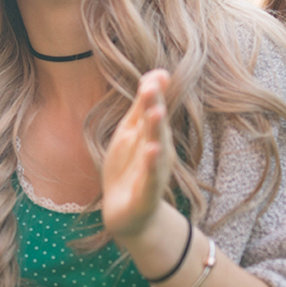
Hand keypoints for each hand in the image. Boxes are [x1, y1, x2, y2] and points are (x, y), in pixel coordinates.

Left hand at [101, 70, 172, 238]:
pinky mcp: (147, 192)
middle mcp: (157, 150)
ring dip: (155, 131)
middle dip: (154, 106)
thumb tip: (157, 72)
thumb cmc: (130, 168)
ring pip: (155, 148)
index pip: (153, 109)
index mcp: (151, 134)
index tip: (157, 74)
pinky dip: (151, 163)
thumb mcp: (132, 133)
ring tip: (154, 113)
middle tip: (151, 86)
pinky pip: (150, 176)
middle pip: (156, 126)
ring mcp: (153, 171)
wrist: (128, 214)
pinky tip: (151, 150)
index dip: (153, 93)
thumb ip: (142, 105)